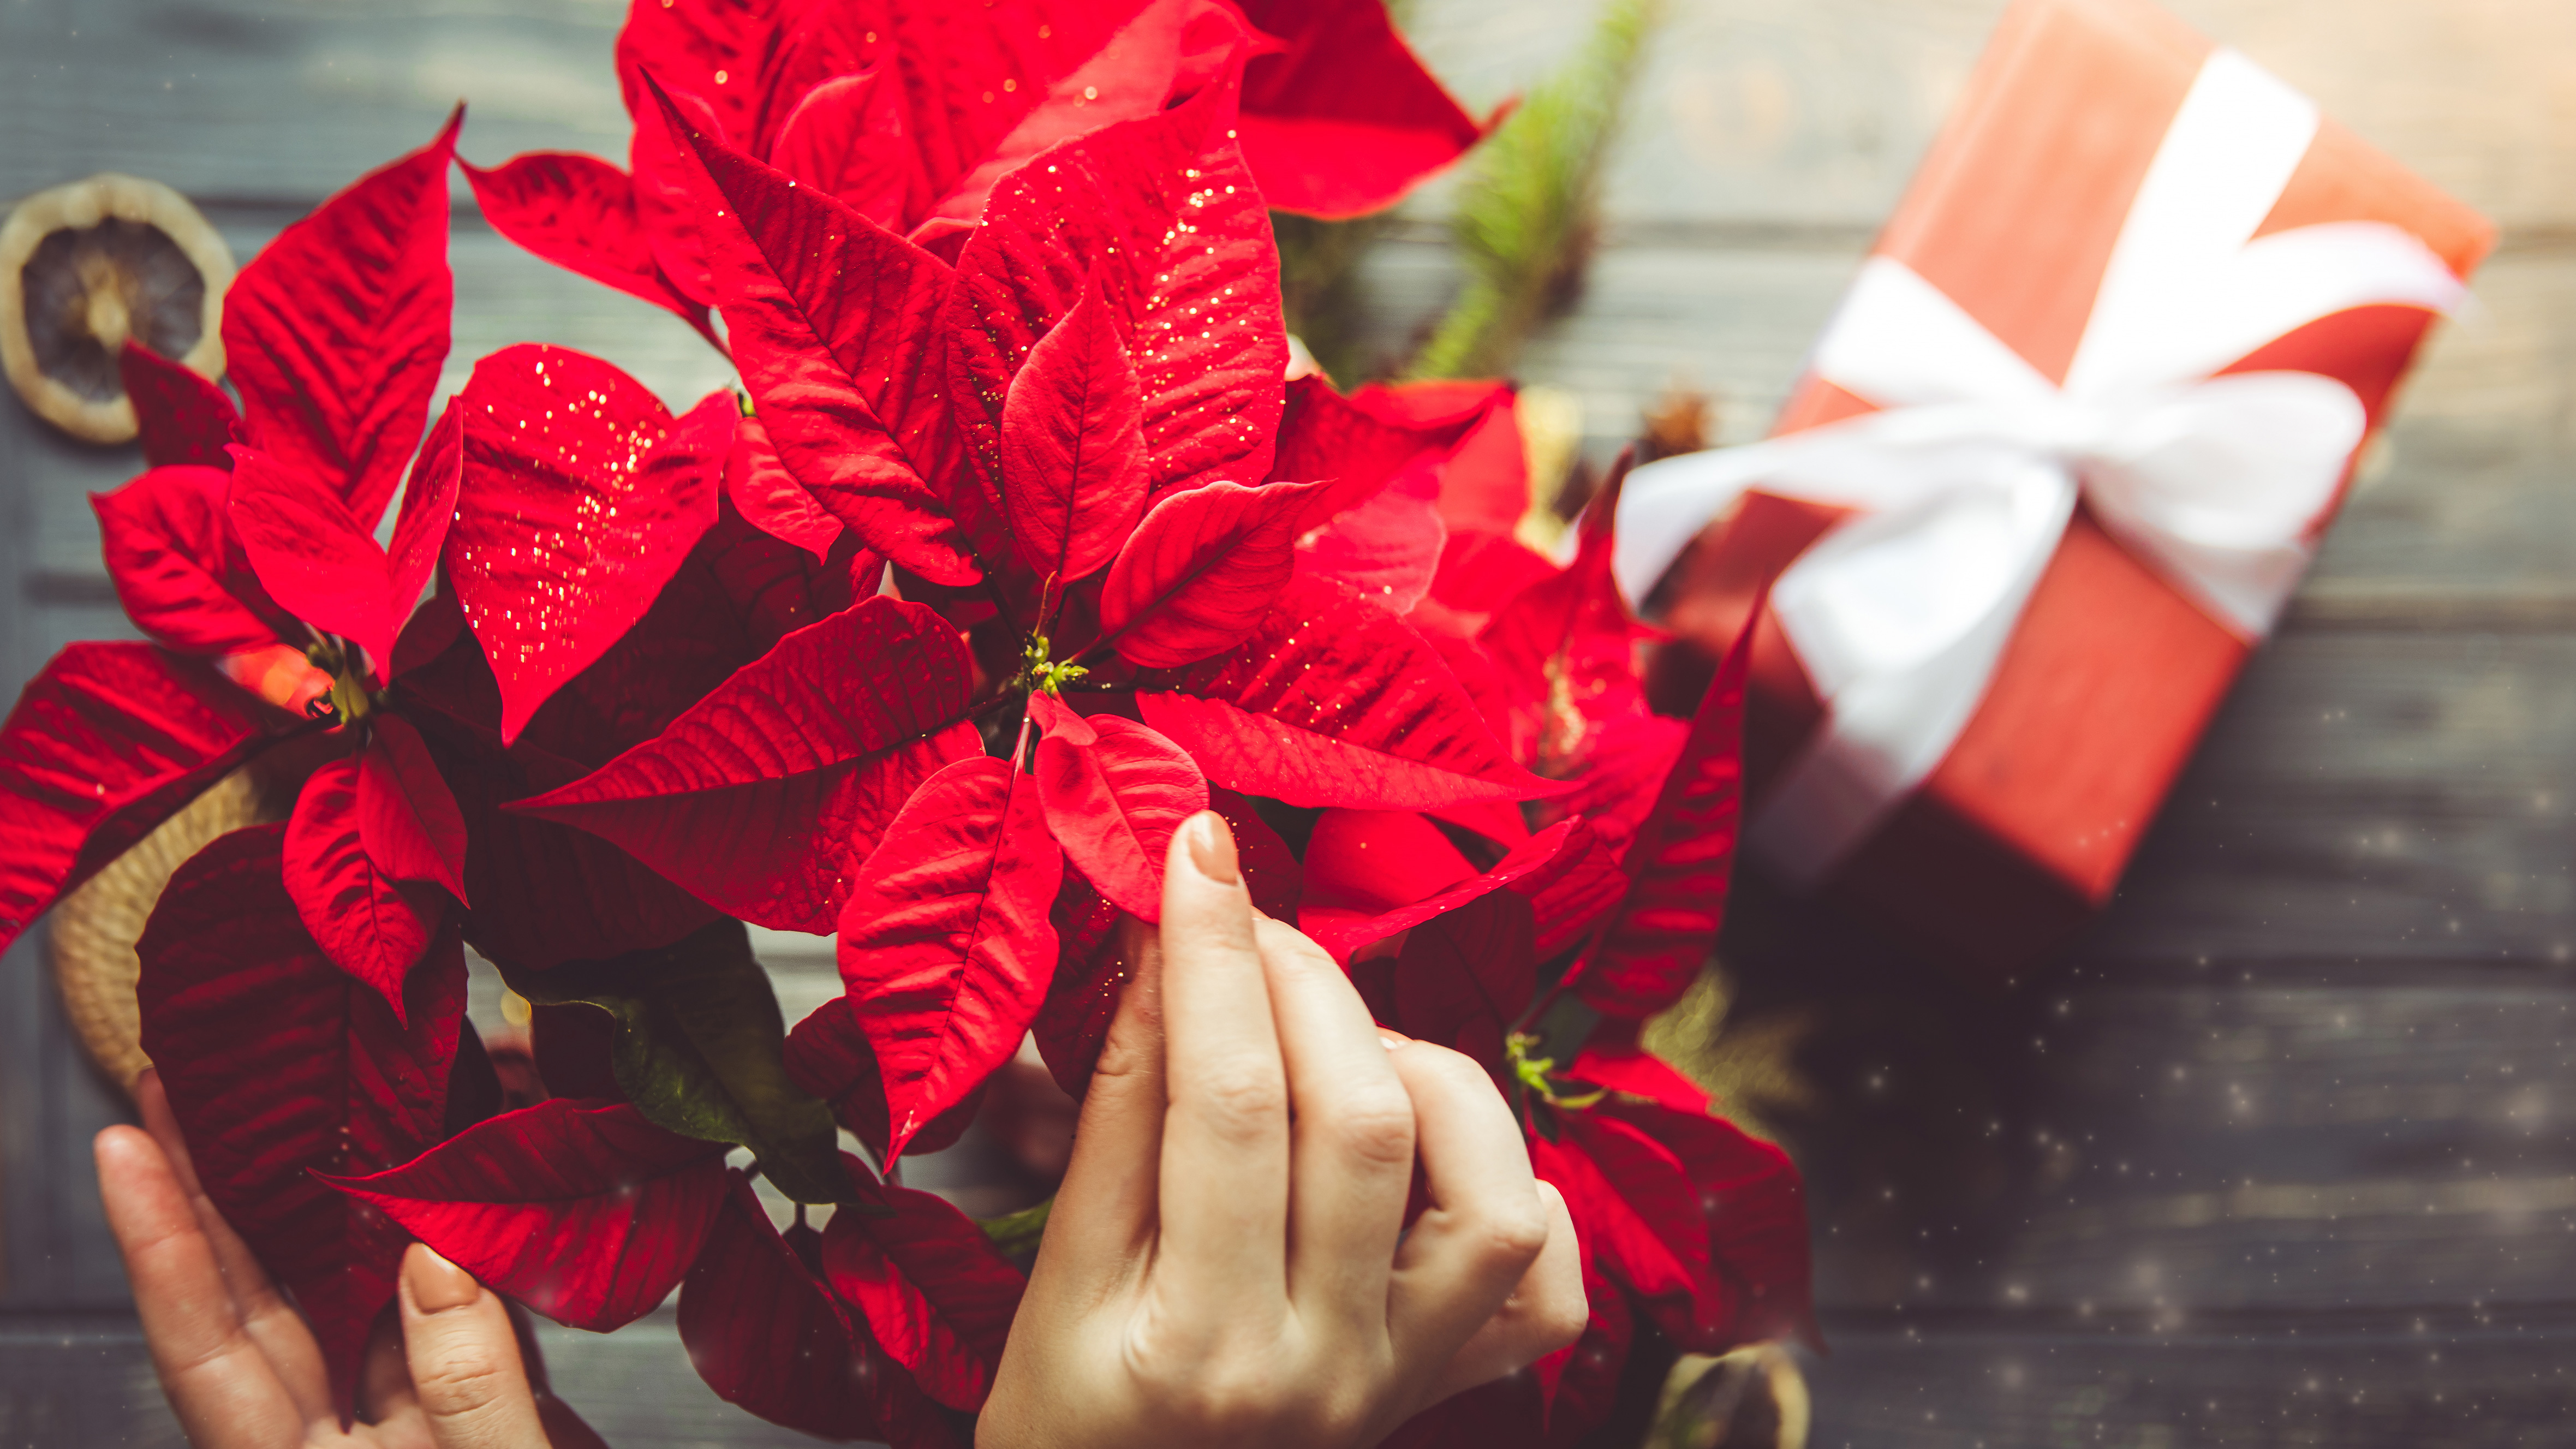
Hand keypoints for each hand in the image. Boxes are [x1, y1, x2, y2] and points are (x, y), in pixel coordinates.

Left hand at [96, 1071, 589, 1447]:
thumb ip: (465, 1382)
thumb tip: (431, 1251)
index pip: (210, 1347)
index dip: (160, 1244)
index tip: (123, 1144)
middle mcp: (317, 1448)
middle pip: (243, 1305)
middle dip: (204, 1190)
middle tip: (176, 1080)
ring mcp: (371, 1431)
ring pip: (316, 1301)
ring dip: (289, 1204)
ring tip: (270, 1105)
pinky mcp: (429, 1416)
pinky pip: (395, 1318)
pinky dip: (387, 1245)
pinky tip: (388, 1186)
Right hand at [979, 812, 1586, 1448]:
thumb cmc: (1069, 1419)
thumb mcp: (1059, 1273)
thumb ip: (1122, 1107)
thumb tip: (1169, 942)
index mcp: (1203, 1348)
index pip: (1227, 1103)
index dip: (1216, 953)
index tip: (1195, 846)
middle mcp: (1332, 1371)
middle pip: (1364, 1123)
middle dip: (1305, 982)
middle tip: (1246, 919)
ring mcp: (1411, 1381)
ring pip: (1490, 1189)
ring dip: (1416, 1069)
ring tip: (1329, 1049)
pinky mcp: (1455, 1383)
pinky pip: (1543, 1280)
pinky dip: (1507, 1186)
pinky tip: (1428, 1151)